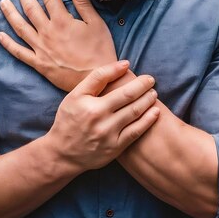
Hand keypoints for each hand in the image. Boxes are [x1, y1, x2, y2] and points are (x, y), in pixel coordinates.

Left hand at [0, 0, 115, 90]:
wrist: (96, 80)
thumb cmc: (100, 52)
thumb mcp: (97, 25)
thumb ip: (84, 5)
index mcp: (62, 22)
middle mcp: (47, 33)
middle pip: (31, 9)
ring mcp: (41, 49)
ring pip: (20, 27)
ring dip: (10, 13)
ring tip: (3, 2)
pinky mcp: (39, 64)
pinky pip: (19, 52)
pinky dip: (8, 43)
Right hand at [45, 60, 159, 170]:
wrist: (63, 153)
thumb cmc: (69, 120)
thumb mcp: (75, 96)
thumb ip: (97, 78)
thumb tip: (124, 64)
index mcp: (90, 105)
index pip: (113, 84)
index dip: (128, 75)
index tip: (134, 68)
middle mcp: (99, 120)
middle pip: (128, 97)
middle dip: (143, 86)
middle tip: (151, 80)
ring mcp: (108, 135)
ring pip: (134, 113)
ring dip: (148, 101)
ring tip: (153, 94)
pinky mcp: (115, 148)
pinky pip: (136, 132)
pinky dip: (148, 120)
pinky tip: (155, 112)